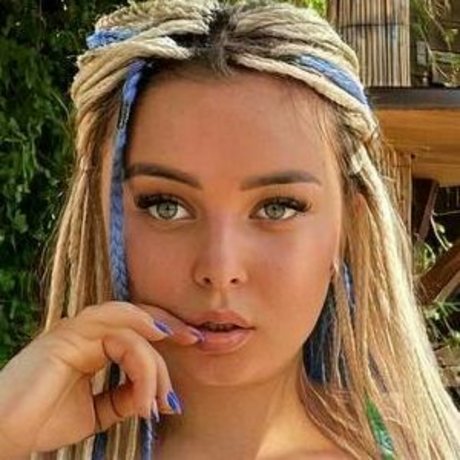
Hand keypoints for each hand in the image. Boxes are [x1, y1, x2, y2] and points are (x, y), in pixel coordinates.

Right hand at [0, 301, 202, 457]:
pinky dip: (137, 332)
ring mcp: (77, 330)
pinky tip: (156, 341)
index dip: (166, 332)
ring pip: (129, 326)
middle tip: (189, 354)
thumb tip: (156, 397)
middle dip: (168, 334)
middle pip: (139, 324)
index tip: (193, 344)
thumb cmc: (46, 420)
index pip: (137, 330)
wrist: (6, 433)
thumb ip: (125, 397)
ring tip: (174, 357)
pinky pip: (111, 326)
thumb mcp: (99, 411)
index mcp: (94, 345)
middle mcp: (88, 332)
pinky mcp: (67, 336)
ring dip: (154, 345)